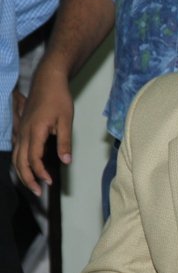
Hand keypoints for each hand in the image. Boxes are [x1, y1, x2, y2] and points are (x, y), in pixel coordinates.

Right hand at [12, 66, 73, 195]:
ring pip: (15, 156)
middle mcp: (23, 133)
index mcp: (35, 132)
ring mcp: (20, 131)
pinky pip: (16, 149)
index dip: (40, 173)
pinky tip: (26, 167)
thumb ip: (65, 142)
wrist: (47, 80)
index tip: (49, 182)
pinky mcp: (21, 128)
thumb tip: (66, 161)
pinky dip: (19, 162)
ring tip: (32, 184)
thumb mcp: (66, 120)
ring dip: (22, 172)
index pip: (33, 159)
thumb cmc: (58, 99)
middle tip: (37, 192)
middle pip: (19, 161)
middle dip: (27, 179)